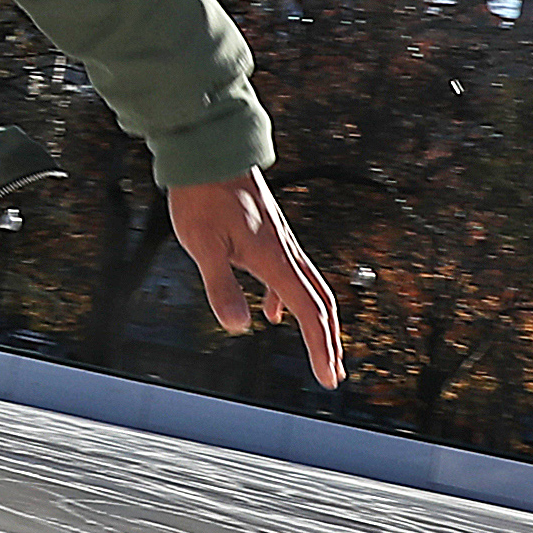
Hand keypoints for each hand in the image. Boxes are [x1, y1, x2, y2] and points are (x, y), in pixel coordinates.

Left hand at [168, 170, 345, 387]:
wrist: (208, 153)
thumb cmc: (200, 198)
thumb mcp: (202, 246)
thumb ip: (221, 287)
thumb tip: (240, 328)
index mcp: (274, 259)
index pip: (308, 312)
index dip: (320, 348)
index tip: (329, 380)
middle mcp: (285, 251)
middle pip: (319, 302)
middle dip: (327, 341)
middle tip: (332, 374)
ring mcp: (279, 241)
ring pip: (308, 287)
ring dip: (314, 321)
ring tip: (316, 350)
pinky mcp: (268, 234)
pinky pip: (287, 274)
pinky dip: (286, 299)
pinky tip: (270, 314)